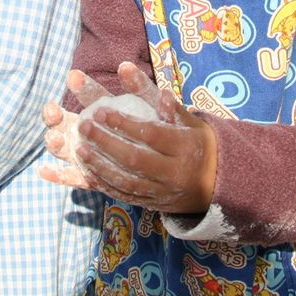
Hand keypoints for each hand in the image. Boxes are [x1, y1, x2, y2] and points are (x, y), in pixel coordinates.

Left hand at [40, 63, 217, 213]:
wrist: (216, 183)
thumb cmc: (199, 143)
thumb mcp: (192, 122)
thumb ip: (172, 108)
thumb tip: (160, 91)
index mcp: (186, 148)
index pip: (151, 134)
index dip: (125, 123)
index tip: (101, 110)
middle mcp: (175, 173)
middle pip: (135, 159)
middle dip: (106, 143)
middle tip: (83, 126)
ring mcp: (163, 193)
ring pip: (127, 181)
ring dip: (99, 165)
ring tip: (78, 148)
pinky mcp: (153, 205)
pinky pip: (125, 196)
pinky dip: (104, 184)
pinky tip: (86, 171)